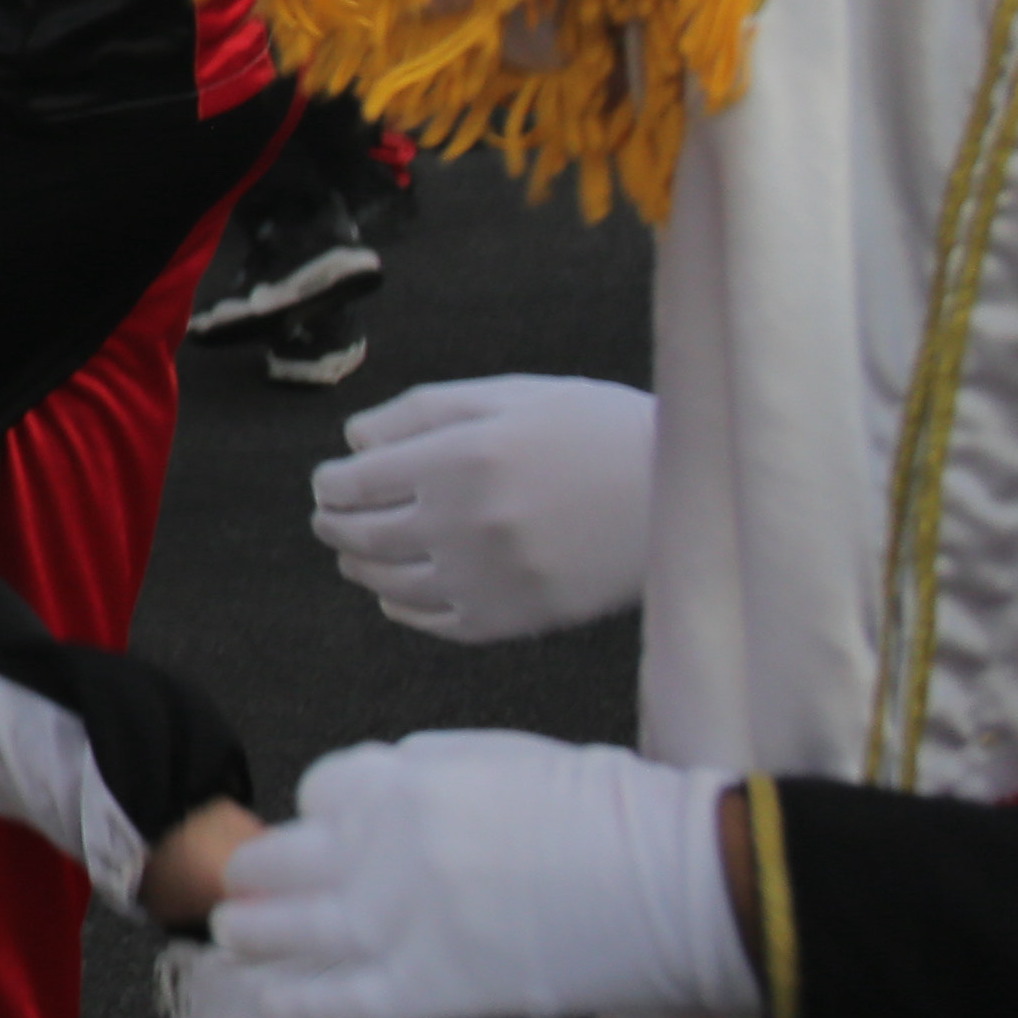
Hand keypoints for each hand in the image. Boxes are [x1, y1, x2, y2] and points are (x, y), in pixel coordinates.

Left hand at [216, 732, 752, 1017]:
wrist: (676, 882)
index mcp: (402, 780)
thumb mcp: (500, 756)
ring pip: (291, 929)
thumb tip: (373, 796)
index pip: (322, 794)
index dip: (321, 819)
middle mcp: (383, 846)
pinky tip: (269, 999)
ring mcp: (400, 921)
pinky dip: (295, 1000)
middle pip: (286, 860)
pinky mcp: (431, 990)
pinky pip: (338, 1001)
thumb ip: (425, 773)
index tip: (322, 838)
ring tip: (235, 939)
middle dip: (259, 876)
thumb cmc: (607, 814)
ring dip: (253, 934)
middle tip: (243, 892)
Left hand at [312, 375, 655, 641]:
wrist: (688, 498)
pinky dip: (404, 610)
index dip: (332, 483)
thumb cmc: (600, 431)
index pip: (353, 482)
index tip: (331, 482)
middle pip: (361, 533)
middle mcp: (464, 522)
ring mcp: (488, 577)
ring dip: (360, 566)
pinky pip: (437, 623)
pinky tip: (397, 596)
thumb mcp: (514, 395)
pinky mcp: (517, 619)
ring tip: (354, 555)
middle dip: (334, 524)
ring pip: (389, 582)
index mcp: (459, 459)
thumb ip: (425, 411)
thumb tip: (355, 441)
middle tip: (328, 519)